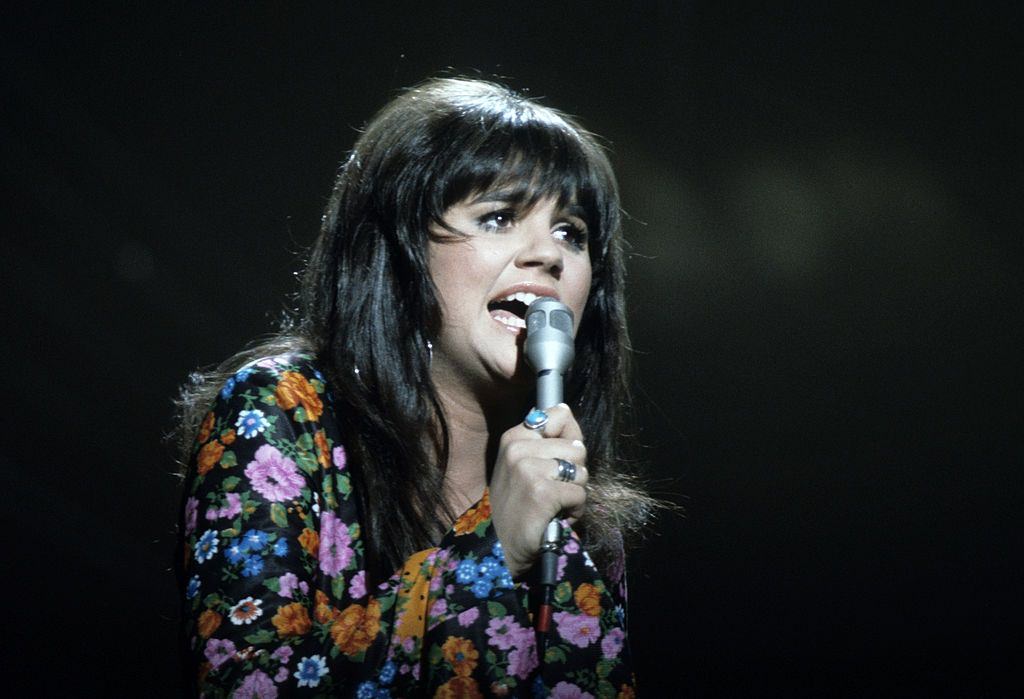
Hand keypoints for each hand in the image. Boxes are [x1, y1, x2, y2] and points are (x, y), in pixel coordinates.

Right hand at [489, 403, 588, 577]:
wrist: (499, 547)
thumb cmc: (516, 506)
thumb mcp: (520, 465)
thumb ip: (544, 440)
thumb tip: (566, 409)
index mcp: (513, 437)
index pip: (560, 415)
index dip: (570, 439)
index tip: (559, 459)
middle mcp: (518, 448)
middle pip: (577, 448)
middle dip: (574, 473)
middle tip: (552, 490)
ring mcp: (528, 470)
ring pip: (581, 471)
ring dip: (575, 493)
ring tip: (554, 505)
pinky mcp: (542, 492)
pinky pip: (580, 494)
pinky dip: (575, 510)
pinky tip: (557, 517)